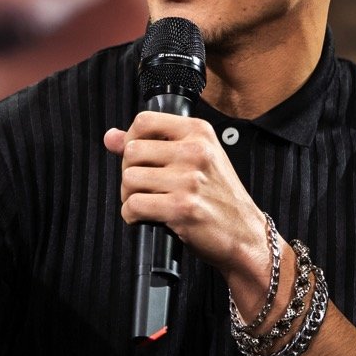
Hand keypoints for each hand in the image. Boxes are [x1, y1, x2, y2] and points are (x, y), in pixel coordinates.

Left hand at [103, 111, 266, 280]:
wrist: (245, 234)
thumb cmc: (219, 197)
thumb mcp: (194, 159)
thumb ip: (152, 143)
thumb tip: (110, 137)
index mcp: (199, 132)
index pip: (145, 121)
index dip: (131, 139)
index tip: (137, 157)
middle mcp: (195, 151)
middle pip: (131, 152)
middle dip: (128, 172)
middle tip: (144, 186)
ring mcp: (189, 180)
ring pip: (129, 179)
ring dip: (130, 196)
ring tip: (148, 202)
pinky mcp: (182, 207)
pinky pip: (134, 205)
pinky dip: (132, 215)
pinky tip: (147, 217)